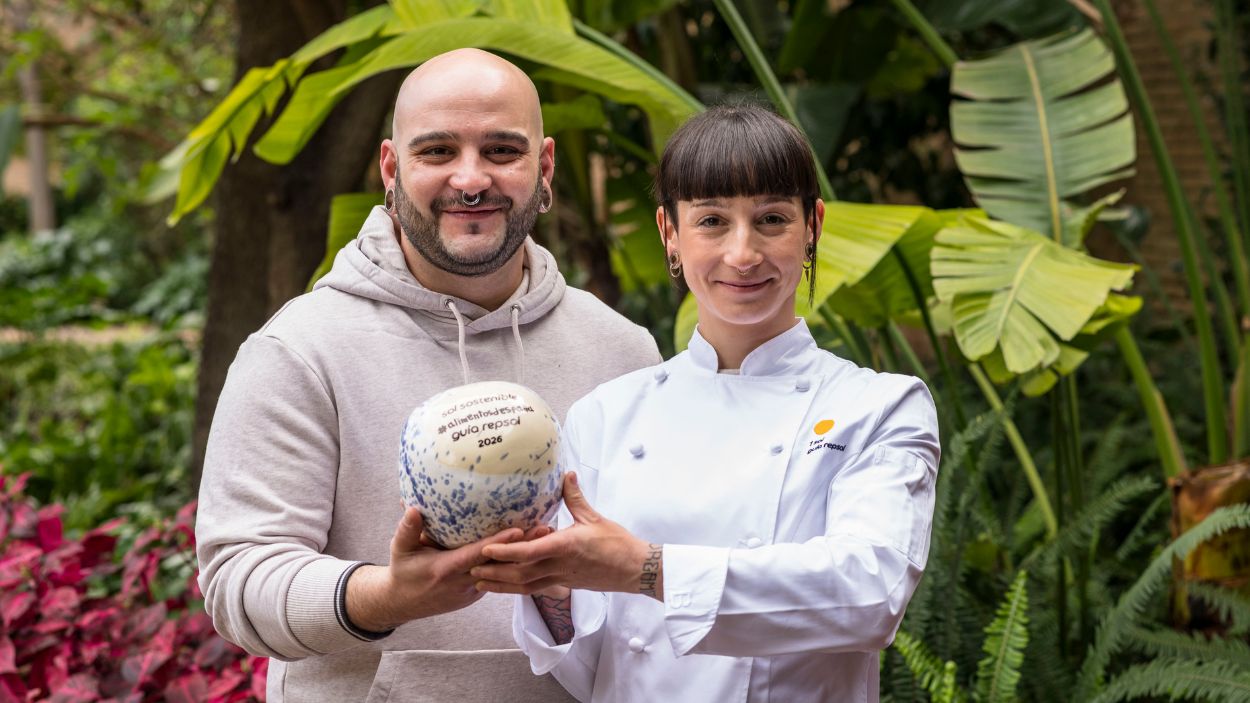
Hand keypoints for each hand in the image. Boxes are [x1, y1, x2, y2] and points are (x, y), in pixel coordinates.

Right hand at [346, 508, 535, 630]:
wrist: (402, 604)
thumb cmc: (402, 571)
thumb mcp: (399, 550)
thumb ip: (407, 530)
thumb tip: (412, 507)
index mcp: (446, 569)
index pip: (478, 555)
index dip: (499, 543)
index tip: (519, 530)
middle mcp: (463, 582)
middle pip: (498, 564)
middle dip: (523, 547)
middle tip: (545, 529)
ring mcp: (472, 591)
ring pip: (501, 572)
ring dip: (522, 556)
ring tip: (544, 535)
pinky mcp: (475, 595)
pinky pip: (496, 578)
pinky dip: (511, 565)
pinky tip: (528, 549)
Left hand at [471, 472, 663, 599]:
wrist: (635, 570)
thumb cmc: (617, 543)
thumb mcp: (594, 517)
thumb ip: (575, 497)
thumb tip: (566, 474)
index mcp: (565, 547)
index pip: (529, 552)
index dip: (505, 552)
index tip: (486, 550)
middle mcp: (559, 566)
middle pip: (520, 574)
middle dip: (494, 574)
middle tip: (471, 570)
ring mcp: (562, 578)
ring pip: (526, 586)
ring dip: (501, 586)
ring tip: (480, 583)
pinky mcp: (565, 585)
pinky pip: (537, 589)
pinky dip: (518, 588)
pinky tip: (506, 586)